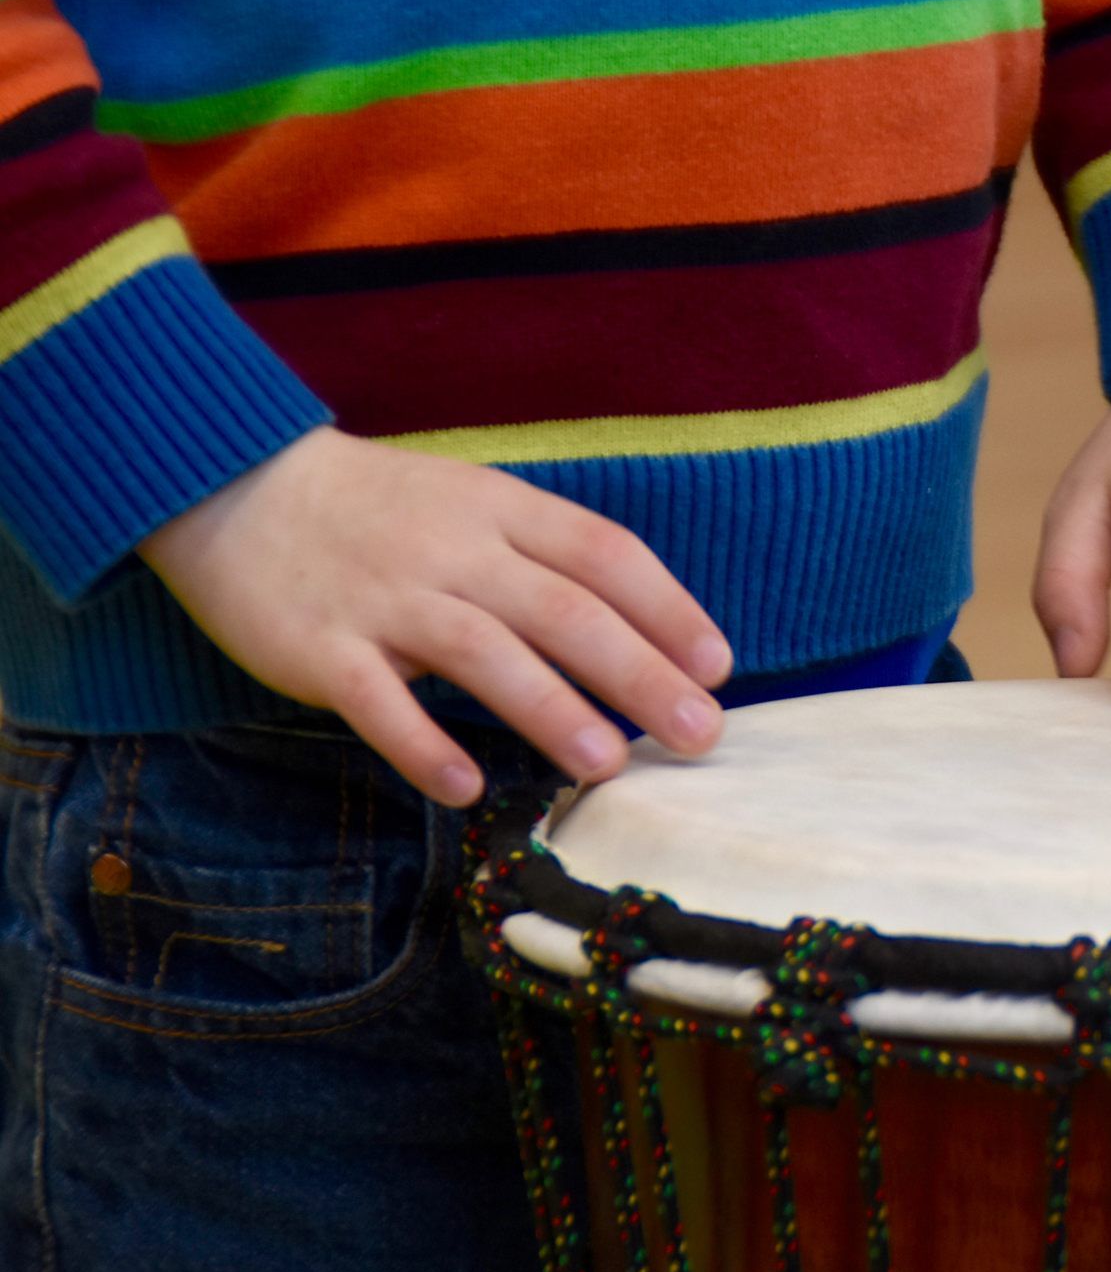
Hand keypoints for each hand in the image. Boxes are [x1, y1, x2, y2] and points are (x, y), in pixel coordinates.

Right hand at [140, 427, 732, 805]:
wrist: (232, 482)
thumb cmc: (381, 510)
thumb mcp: (474, 503)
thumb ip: (547, 559)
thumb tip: (647, 633)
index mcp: (500, 508)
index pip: (604, 554)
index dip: (668, 609)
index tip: (717, 666)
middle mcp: (453, 549)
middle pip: (563, 611)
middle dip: (639, 674)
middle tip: (698, 733)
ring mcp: (385, 597)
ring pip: (483, 652)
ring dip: (550, 710)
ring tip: (608, 765)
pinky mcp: (319, 646)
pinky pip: (377, 701)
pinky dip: (422, 744)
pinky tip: (465, 788)